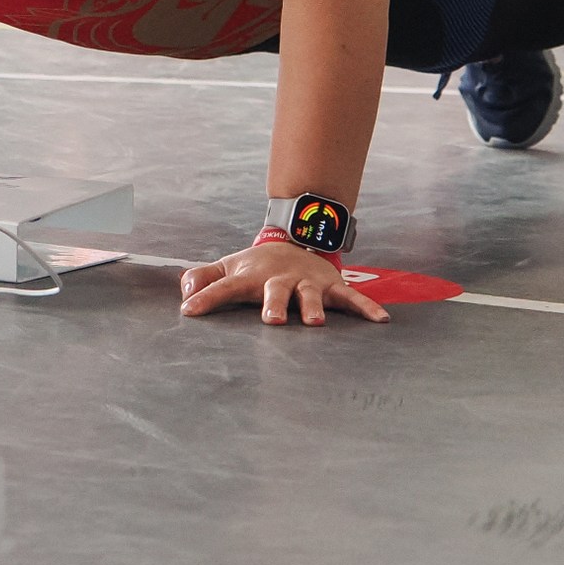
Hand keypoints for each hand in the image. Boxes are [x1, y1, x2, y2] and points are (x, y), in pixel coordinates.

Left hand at [180, 240, 389, 326]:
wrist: (295, 241)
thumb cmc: (255, 267)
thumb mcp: (227, 268)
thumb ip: (203, 279)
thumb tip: (183, 294)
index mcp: (249, 277)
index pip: (223, 288)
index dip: (205, 298)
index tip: (188, 311)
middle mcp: (279, 280)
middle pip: (274, 291)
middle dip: (273, 304)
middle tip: (271, 320)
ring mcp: (307, 283)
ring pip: (311, 295)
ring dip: (313, 307)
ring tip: (315, 322)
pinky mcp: (332, 287)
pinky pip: (351, 299)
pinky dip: (366, 308)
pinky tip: (380, 320)